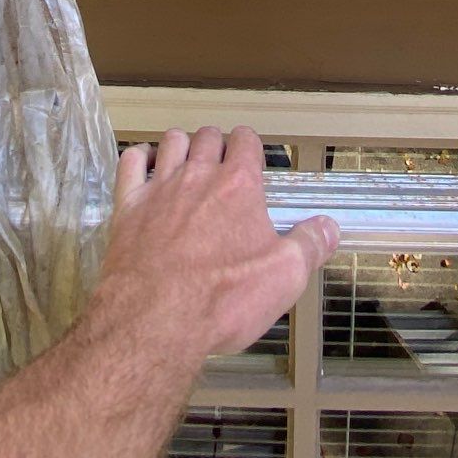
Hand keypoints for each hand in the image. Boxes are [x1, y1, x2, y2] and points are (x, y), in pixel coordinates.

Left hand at [91, 126, 338, 371]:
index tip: (251, 160)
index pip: (246, 141)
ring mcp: (159, 188)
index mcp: (239, 186)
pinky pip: (130, 162)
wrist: (156, 320)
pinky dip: (140, 158)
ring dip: (182, 145)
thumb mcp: (284, 277)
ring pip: (171, 142)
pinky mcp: (128, 206)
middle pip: (208, 137)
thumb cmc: (223, 299)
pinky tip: (145, 167)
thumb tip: (329, 226)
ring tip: (187, 161)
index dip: (250, 147)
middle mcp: (198, 176)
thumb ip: (310, 245)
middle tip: (221, 165)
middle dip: (217, 144)